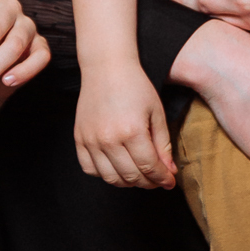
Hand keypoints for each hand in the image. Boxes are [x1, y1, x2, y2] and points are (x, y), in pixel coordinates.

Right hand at [75, 65, 175, 189]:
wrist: (106, 68)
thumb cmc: (134, 86)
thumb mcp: (156, 112)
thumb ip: (163, 144)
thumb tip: (169, 171)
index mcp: (132, 131)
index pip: (149, 167)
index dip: (162, 178)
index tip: (169, 182)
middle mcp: (109, 139)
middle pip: (131, 176)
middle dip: (148, 182)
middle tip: (156, 179)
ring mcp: (91, 140)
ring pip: (111, 178)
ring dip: (128, 182)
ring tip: (138, 175)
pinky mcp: (80, 138)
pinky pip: (89, 169)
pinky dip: (104, 174)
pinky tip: (116, 167)